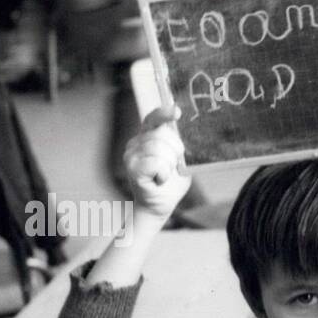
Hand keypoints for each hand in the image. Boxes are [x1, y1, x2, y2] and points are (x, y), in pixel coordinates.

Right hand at [124, 105, 190, 222]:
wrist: (159, 206)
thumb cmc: (170, 183)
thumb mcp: (180, 161)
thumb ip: (179, 147)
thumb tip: (186, 132)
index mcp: (147, 137)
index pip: (153, 118)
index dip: (163, 113)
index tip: (176, 111)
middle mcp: (136, 142)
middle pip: (162, 134)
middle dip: (175, 151)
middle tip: (172, 166)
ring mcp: (131, 154)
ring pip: (160, 149)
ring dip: (170, 165)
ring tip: (164, 174)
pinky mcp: (132, 168)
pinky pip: (156, 163)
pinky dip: (164, 173)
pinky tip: (160, 179)